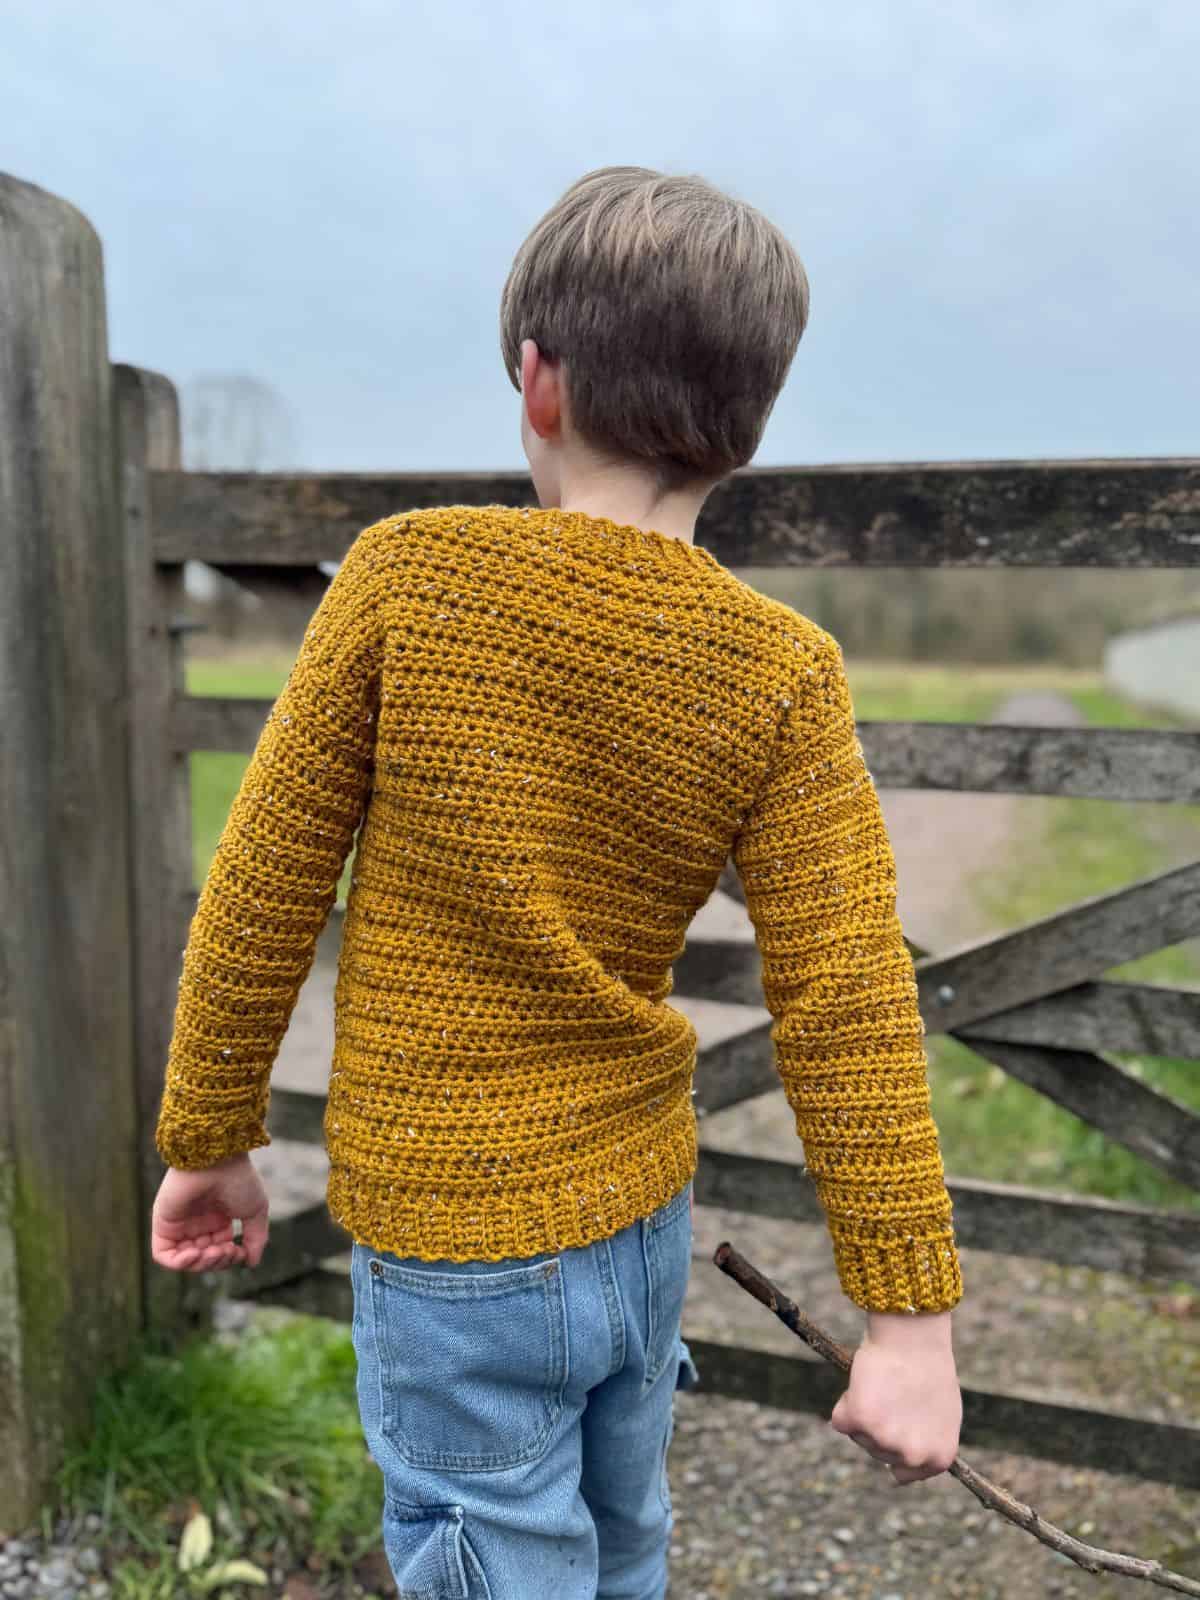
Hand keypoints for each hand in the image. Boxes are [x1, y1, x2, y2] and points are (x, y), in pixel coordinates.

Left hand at [151, 1153, 269, 1271]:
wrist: (217, 1160)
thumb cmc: (238, 1179)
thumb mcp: (256, 1211)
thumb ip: (256, 1238)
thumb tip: (251, 1262)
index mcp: (218, 1219)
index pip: (220, 1252)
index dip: (230, 1259)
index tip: (240, 1252)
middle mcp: (198, 1223)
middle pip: (204, 1259)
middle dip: (217, 1262)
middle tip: (226, 1250)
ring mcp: (180, 1224)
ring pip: (185, 1261)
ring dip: (200, 1264)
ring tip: (211, 1252)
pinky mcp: (163, 1223)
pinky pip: (164, 1255)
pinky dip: (179, 1263)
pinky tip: (194, 1254)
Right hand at [829, 1310, 960, 1485]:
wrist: (914, 1336)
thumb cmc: (929, 1367)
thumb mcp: (942, 1415)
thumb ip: (927, 1440)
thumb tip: (910, 1455)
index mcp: (938, 1458)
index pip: (903, 1472)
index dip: (895, 1444)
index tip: (895, 1422)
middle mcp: (912, 1456)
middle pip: (878, 1453)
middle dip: (878, 1427)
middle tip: (890, 1394)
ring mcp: (885, 1441)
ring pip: (858, 1437)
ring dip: (862, 1414)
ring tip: (881, 1384)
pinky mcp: (859, 1420)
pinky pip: (839, 1421)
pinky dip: (844, 1403)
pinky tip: (862, 1384)